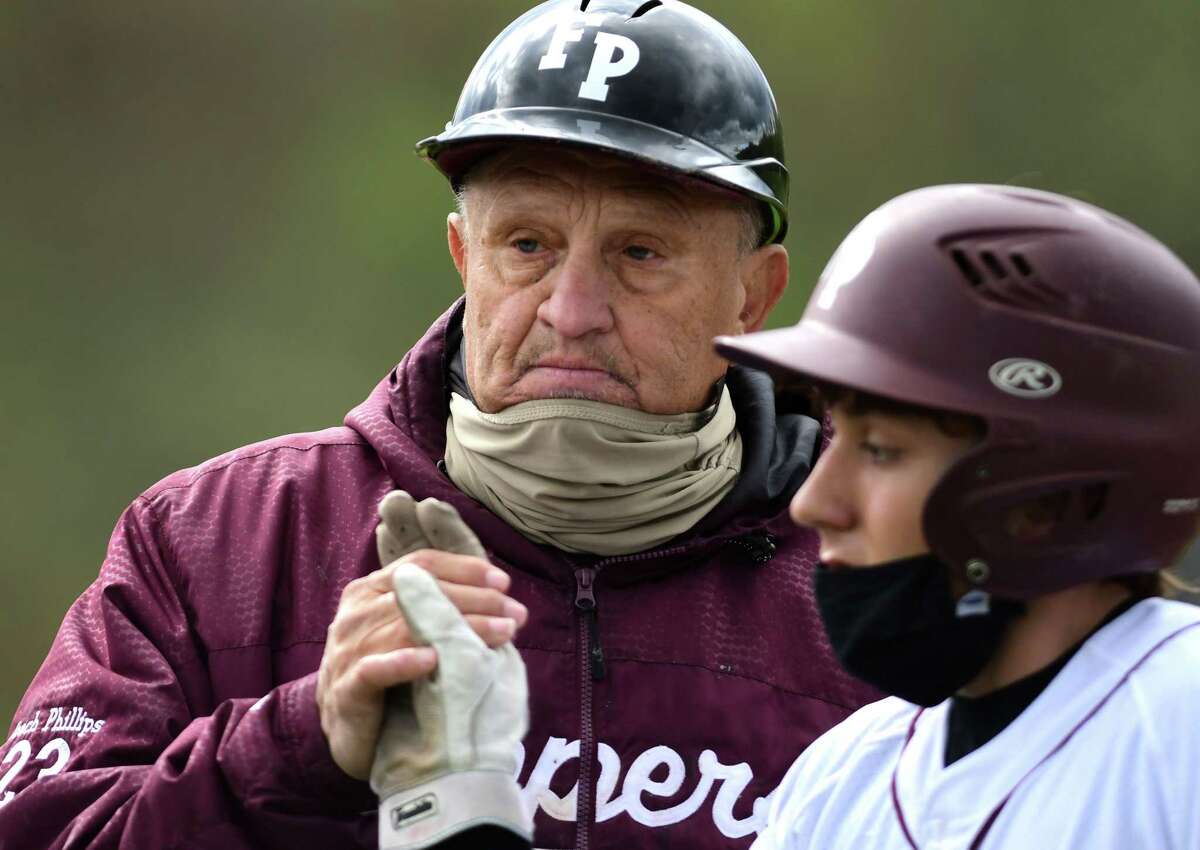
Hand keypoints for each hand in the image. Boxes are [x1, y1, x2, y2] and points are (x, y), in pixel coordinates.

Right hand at [316, 491, 526, 779]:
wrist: (353, 736)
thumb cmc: (392, 680)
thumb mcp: (414, 635)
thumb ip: (442, 613)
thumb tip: (502, 602)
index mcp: (370, 591)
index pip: (421, 565)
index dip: (465, 569)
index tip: (504, 583)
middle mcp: (355, 613)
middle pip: (420, 592)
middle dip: (476, 599)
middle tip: (516, 613)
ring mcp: (347, 650)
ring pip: (406, 628)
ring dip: (458, 628)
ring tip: (501, 633)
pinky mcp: (347, 689)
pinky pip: (374, 669)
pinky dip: (403, 662)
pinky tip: (433, 660)